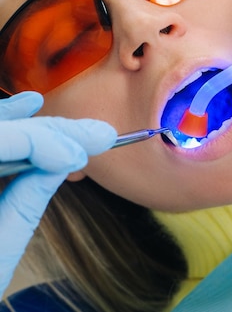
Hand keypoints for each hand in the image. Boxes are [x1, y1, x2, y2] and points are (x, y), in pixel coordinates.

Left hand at [0, 92, 115, 296]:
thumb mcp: (0, 252)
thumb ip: (26, 200)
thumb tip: (65, 160)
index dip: (41, 141)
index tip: (79, 155)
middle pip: (0, 133)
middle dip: (50, 133)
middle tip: (98, 135)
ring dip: (36, 128)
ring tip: (81, 130)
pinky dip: (9, 124)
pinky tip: (31, 104)